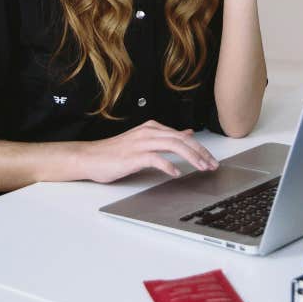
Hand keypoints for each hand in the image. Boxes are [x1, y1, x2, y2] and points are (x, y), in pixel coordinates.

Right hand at [82, 119, 218, 183]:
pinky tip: (176, 173)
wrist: (90, 157)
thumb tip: (187, 134)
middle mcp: (149, 132)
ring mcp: (141, 143)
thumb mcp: (144, 141)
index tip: (211, 160)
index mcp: (153, 128)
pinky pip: (155, 159)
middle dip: (200, 153)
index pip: (182, 136)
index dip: (200, 148)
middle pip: (182, 140)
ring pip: (173, 146)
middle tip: (212, 165)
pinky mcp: (133, 156)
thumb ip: (165, 137)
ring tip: (201, 168)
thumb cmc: (115, 152)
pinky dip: (168, 166)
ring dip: (191, 157)